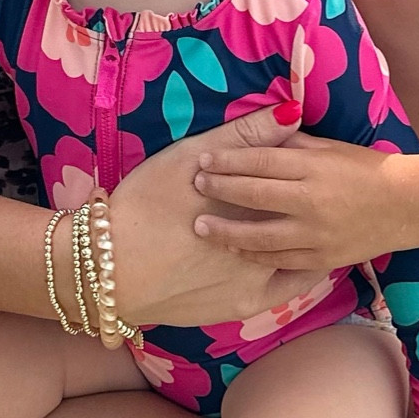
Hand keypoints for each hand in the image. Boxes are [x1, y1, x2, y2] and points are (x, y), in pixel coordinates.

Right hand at [109, 107, 321, 325]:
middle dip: (304, 196)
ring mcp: (259, 279)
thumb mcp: (190, 157)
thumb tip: (291, 112)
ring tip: (302, 213)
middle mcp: (266, 241)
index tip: (296, 148)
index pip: (292, 173)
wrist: (114, 267)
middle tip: (299, 181)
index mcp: (255, 200)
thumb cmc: (148, 202)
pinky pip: (286, 286)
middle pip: (300, 213)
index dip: (297, 158)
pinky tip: (297, 255)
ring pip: (298, 249)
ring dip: (303, 229)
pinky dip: (296, 267)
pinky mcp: (246, 305)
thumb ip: (243, 136)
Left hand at [189, 138, 418, 270]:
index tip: (203, 159)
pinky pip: (281, 259)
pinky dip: (255, 255)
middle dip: (221, 190)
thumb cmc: (363, 167)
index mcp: (312, 167)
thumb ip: (292, 142)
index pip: (260, 161)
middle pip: (255, 194)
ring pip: (262, 235)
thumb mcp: (329, 146)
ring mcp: (316, 234)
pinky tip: (235, 249)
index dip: (228, 160)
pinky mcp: (322, 258)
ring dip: (228, 230)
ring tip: (202, 225)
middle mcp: (311, 200)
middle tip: (195, 185)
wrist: (404, 206)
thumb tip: (259, 129)